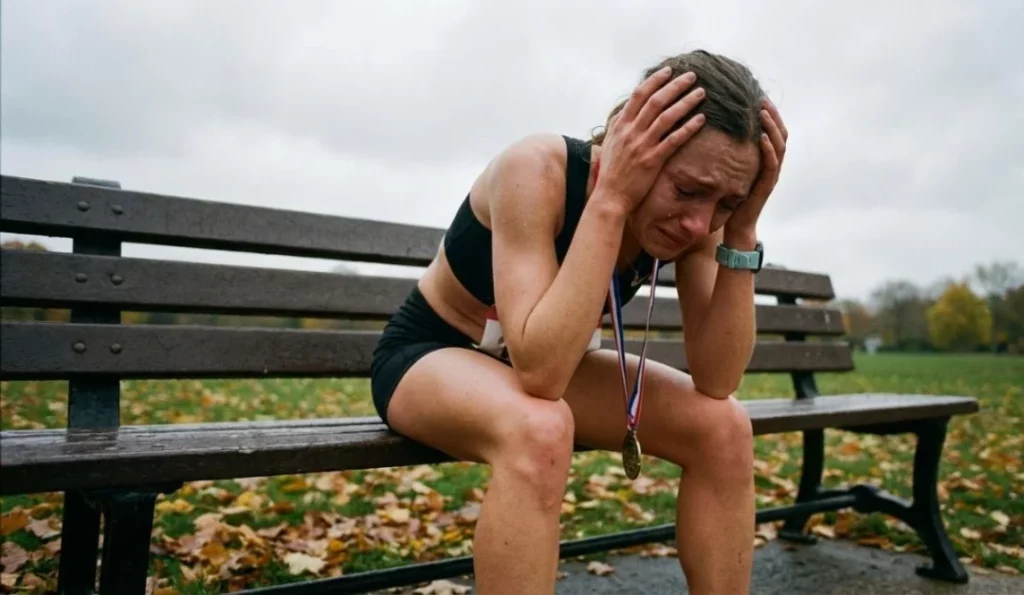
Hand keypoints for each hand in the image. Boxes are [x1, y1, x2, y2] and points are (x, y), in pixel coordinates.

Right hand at [595, 66, 706, 213]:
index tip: (669, 71)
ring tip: (700, 93)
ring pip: (667, 117)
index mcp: (621, 125)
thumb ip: (618, 124)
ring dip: (685, 102)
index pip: (639, 95)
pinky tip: (701, 119)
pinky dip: (688, 127)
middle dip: (675, 86)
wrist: (610, 196)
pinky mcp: (653, 160)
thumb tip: (625, 108)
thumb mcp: (610, 143)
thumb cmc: (611, 172)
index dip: (655, 81)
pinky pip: (673, 140)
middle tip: (691, 76)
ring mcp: (642, 146)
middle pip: (656, 101)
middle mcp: (631, 132)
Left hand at [725, 98, 787, 238]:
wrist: (738, 226)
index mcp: (765, 158)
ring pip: (779, 145)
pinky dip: (768, 149)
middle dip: (772, 113)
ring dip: (772, 127)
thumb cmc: (732, 197)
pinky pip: (771, 165)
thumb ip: (731, 151)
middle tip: (761, 96)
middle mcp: (772, 164)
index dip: (768, 112)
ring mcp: (771, 175)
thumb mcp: (731, 169)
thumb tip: (717, 129)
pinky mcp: (766, 186)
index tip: (756, 94)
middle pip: (780, 132)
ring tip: (762, 111)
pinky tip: (762, 137)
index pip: (772, 129)